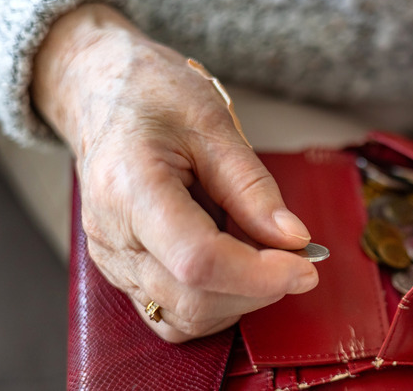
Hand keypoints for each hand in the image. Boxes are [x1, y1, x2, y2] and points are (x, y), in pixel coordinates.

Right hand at [32, 4, 317, 341]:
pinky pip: (172, 311)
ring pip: (184, 317)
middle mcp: (112, 237)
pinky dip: (216, 300)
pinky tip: (236, 265)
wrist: (105, 94)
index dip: (259, 275)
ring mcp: (112, 260)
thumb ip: (254, 188)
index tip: (306, 267)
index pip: (198, 262)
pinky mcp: (123, 272)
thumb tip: (294, 239)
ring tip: (262, 252)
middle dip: (257, 289)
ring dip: (239, 298)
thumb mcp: (215, 124)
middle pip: (192, 299)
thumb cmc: (154, 96)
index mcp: (130, 189)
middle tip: (296, 256)